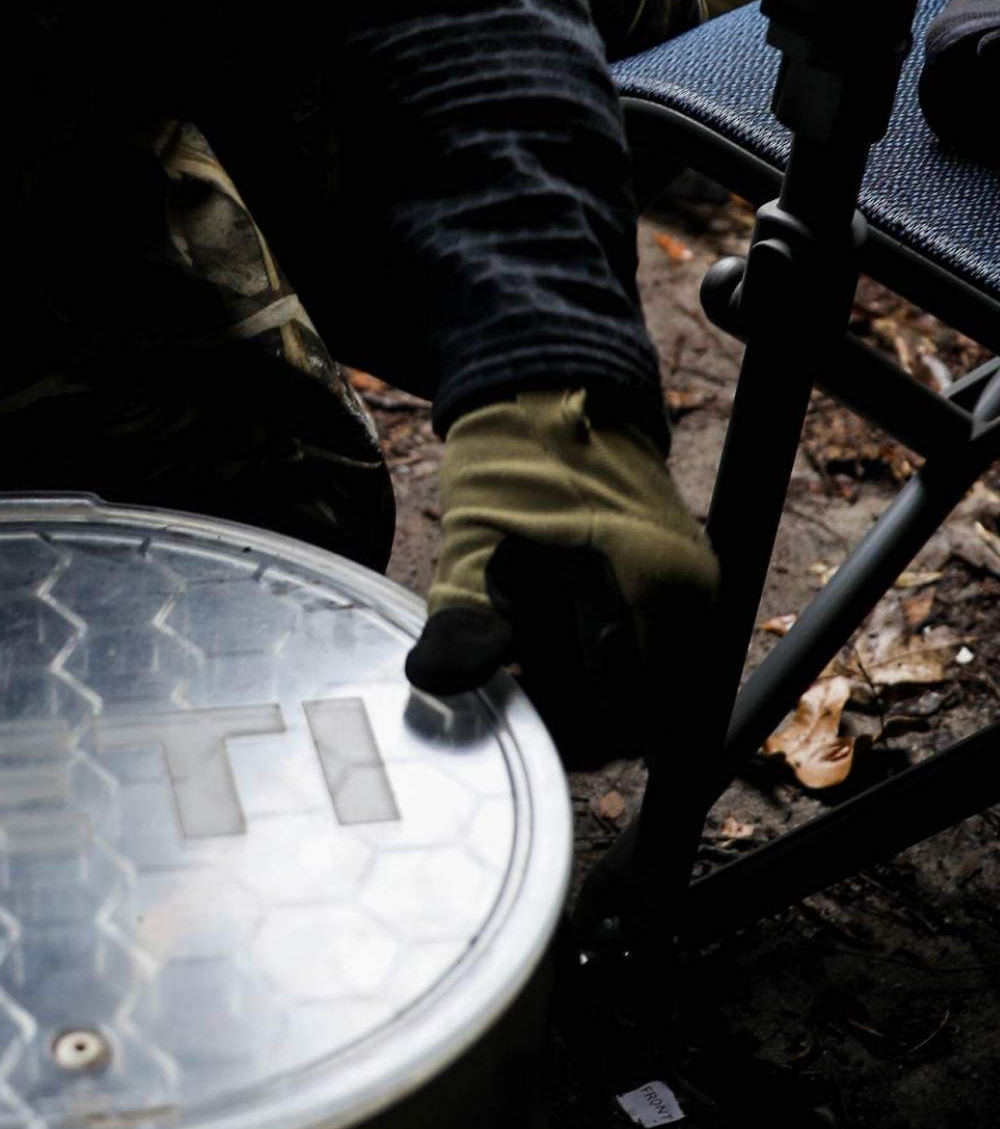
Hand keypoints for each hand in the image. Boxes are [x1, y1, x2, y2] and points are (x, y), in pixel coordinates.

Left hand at [404, 389, 719, 768]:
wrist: (554, 393)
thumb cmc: (513, 465)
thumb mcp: (476, 543)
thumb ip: (464, 617)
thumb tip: (437, 679)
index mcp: (649, 591)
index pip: (621, 712)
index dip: (565, 735)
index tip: (513, 729)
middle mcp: (687, 596)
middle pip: (644, 711)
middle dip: (582, 725)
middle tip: (519, 712)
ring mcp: (690, 590)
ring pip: (651, 691)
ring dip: (596, 705)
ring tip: (534, 687)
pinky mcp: (679, 583)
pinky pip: (653, 658)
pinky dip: (609, 675)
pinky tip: (555, 660)